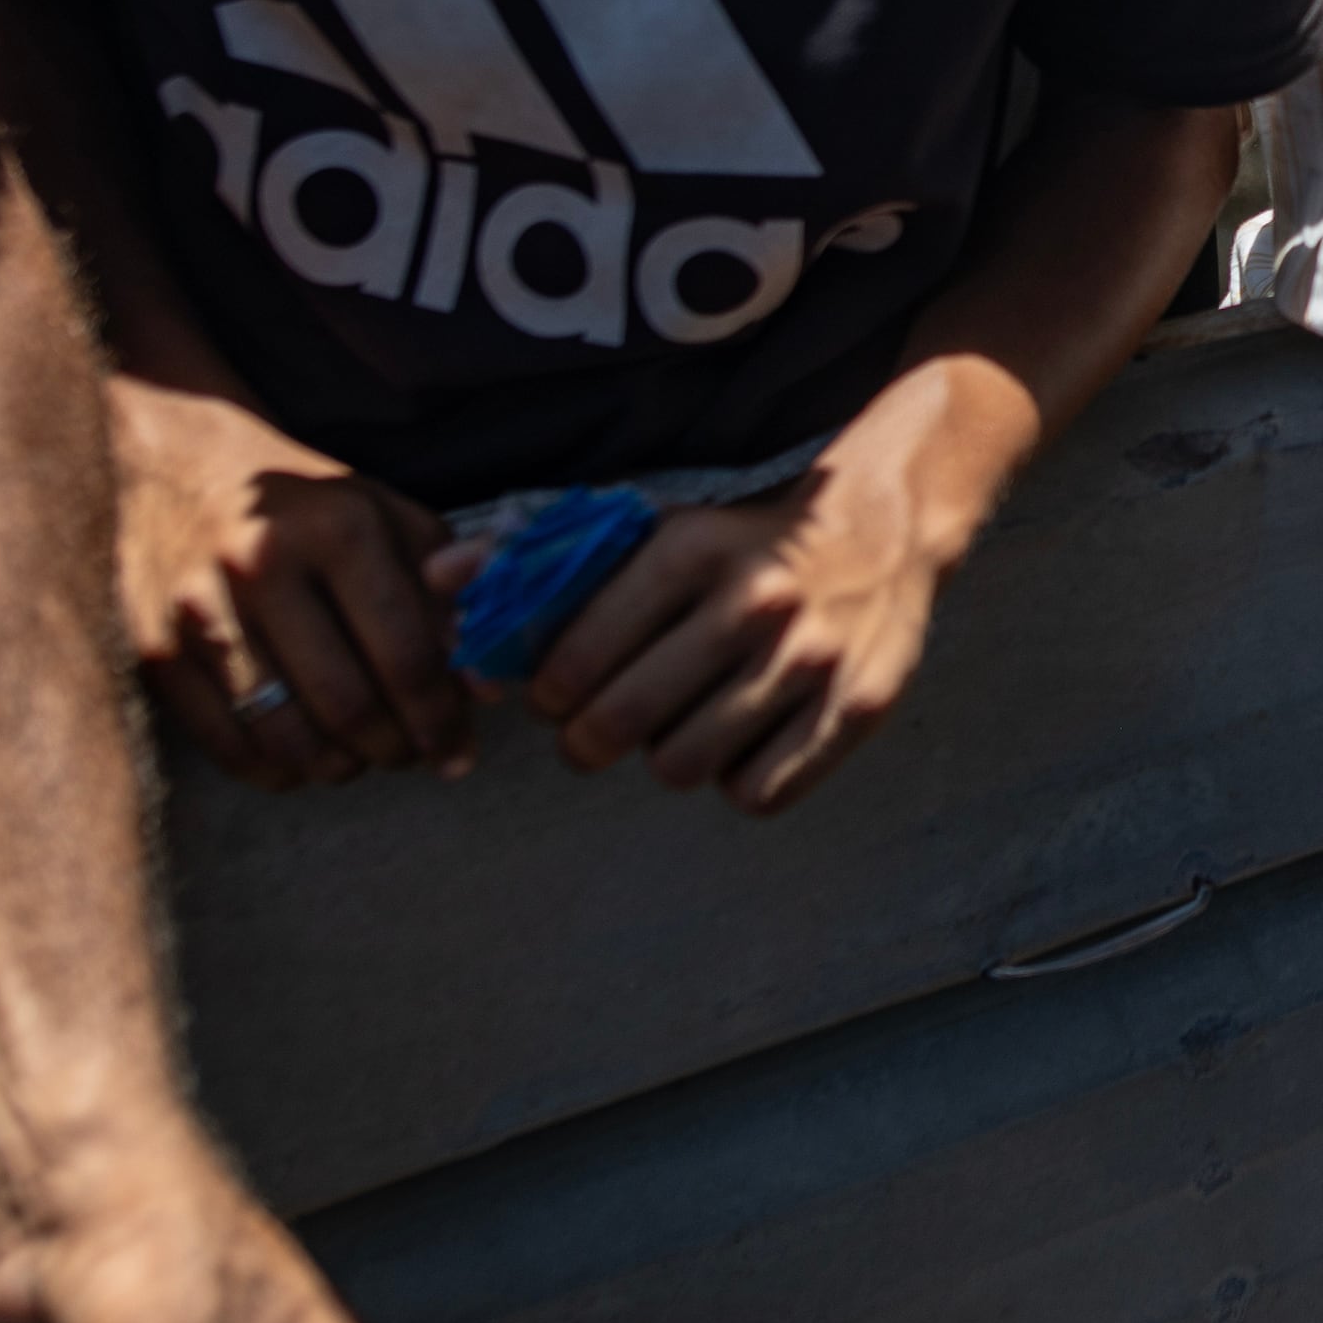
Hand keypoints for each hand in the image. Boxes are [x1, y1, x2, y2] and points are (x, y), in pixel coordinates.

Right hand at [114, 379, 470, 788]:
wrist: (177, 465)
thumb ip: (445, 591)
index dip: (442, 718)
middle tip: (414, 755)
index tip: (459, 750)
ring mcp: (200, 612)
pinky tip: (303, 756)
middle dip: (396, 749)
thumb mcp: (386, 516)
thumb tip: (485, 680)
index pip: (407, 654)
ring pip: (288, 740)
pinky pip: (228, 747)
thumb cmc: (302, 505)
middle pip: (348, 707)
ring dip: (340, 768)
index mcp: (337, 528)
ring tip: (361, 756)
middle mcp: (263, 566)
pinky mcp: (154, 650)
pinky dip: (277, 771)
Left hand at [449, 389, 997, 808]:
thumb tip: (437, 582)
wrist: (886, 528)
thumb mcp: (653, 528)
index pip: (574, 658)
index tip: (556, 691)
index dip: (547, 692)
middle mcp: (754, 602)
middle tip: (595, 731)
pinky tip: (739, 739)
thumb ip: (542, 556)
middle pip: (620, 724)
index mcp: (692, 548)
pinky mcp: (857, 709)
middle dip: (587, 741)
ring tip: (676, 725)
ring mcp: (811, 660)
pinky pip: (758, 793)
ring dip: (665, 757)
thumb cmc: (742, 538)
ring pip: (683, 768)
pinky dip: (736, 780)